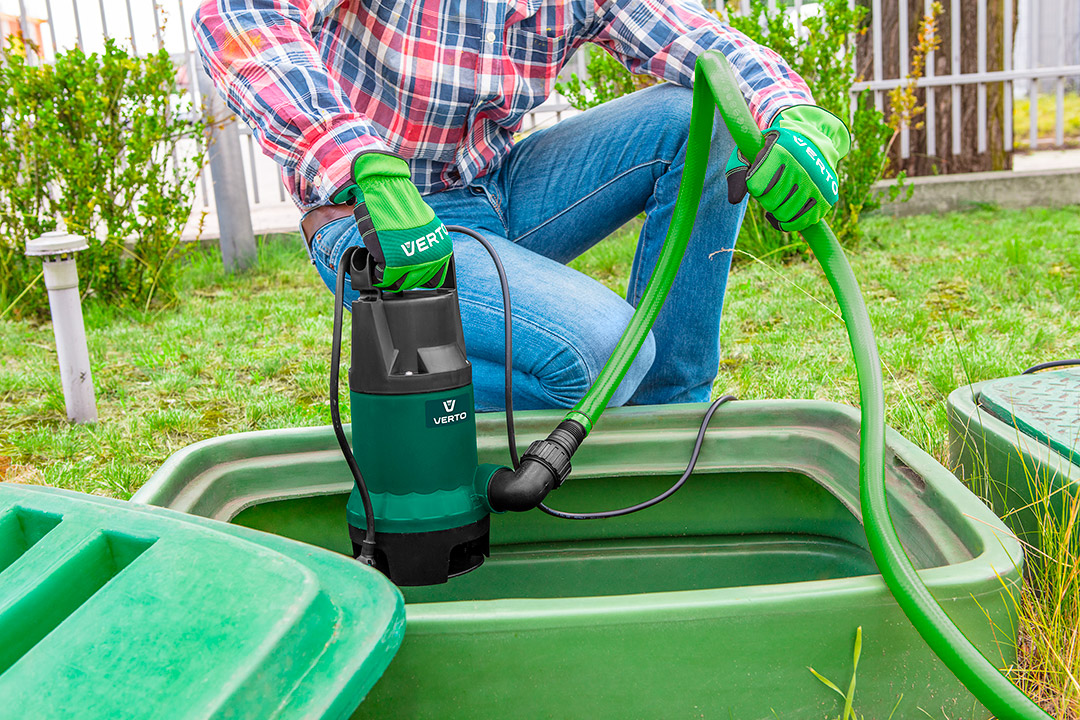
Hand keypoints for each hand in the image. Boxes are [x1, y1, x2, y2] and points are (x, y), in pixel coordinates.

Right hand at [333, 153, 451, 290]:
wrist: (389, 192)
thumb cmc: (404, 208)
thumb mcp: (426, 229)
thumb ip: (426, 248)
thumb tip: (419, 265)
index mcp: (442, 251)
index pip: (433, 280)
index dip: (419, 276)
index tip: (409, 272)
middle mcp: (431, 259)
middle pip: (416, 282)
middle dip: (404, 277)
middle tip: (395, 268)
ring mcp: (412, 262)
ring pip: (401, 283)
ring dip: (392, 277)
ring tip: (386, 265)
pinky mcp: (393, 262)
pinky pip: (385, 278)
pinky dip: (379, 274)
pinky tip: (378, 263)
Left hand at [725, 105, 850, 232]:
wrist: (810, 143)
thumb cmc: (772, 150)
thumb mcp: (751, 151)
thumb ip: (737, 173)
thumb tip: (734, 200)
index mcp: (782, 150)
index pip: (757, 186)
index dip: (754, 185)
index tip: (760, 176)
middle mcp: (803, 166)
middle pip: (771, 202)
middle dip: (765, 198)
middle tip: (771, 187)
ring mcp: (817, 183)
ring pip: (785, 214)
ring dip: (777, 209)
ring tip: (780, 195)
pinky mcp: (826, 198)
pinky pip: (800, 223)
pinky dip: (788, 222)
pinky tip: (785, 211)